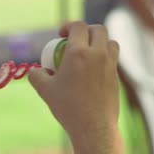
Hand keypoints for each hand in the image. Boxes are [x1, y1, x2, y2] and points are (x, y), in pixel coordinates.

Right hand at [28, 22, 119, 142]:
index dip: (68, 25)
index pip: (78, 26)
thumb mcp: (44, 90)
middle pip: (98, 29)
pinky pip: (113, 60)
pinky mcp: (117, 78)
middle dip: (86, 30)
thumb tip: (36, 70)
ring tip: (89, 53)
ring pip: (111, 42)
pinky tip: (93, 71)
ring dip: (99, 42)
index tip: (61, 34)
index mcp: (78, 53)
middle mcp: (97, 54)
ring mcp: (110, 65)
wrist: (93, 127)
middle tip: (76, 40)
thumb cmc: (67, 108)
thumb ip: (36, 75)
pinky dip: (104, 58)